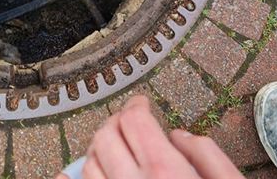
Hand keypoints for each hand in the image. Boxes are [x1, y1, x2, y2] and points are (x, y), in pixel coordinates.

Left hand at [55, 95, 243, 178]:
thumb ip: (206, 155)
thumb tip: (177, 136)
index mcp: (166, 173)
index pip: (135, 121)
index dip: (136, 105)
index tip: (142, 104)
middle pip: (107, 137)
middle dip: (116, 122)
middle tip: (129, 121)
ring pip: (89, 165)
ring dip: (99, 148)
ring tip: (115, 146)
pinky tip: (69, 174)